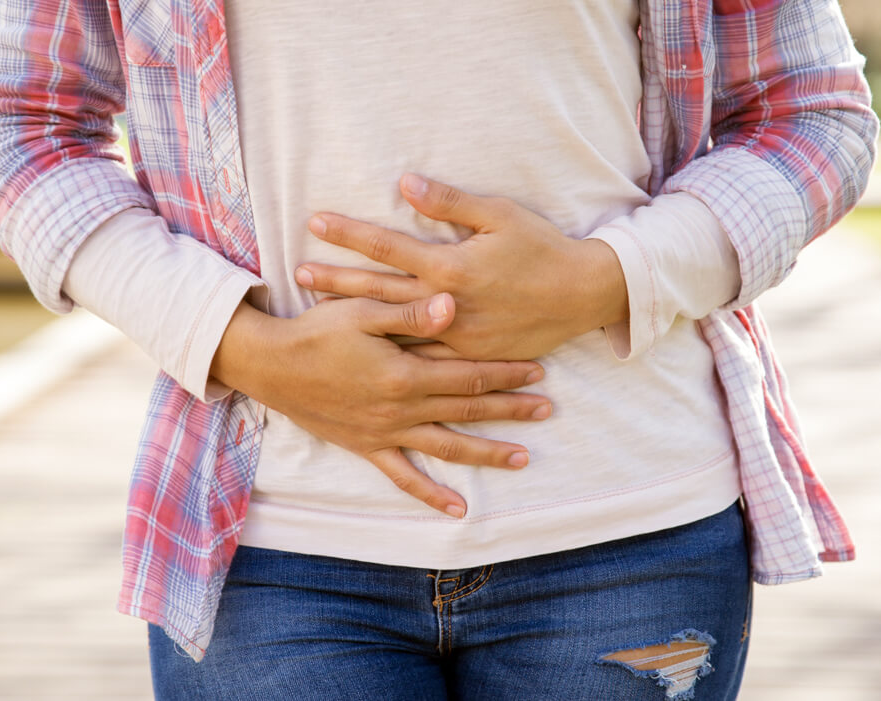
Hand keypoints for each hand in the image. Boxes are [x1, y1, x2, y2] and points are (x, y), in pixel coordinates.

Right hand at [211, 293, 550, 517]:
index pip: (468, 374)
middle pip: (467, 410)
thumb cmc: (315, 331)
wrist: (270, 365)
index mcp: (404, 372)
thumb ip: (409, 312)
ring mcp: (385, 433)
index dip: (505, 371)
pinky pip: (403, 476)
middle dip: (510, 409)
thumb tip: (453, 305)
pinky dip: (431, 494)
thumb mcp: (361, 311)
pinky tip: (457, 508)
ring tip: (523, 458)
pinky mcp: (367, 447)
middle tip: (547, 410)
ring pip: (447, 446)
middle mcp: (400, 409)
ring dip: (486, 452)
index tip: (538, 369)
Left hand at [295, 174, 628, 359]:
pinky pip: (422, 357)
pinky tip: (364, 350)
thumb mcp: (500, 215)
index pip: (387, 246)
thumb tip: (406, 182)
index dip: (349, 233)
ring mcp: (455, 336)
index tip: (315, 222)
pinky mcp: (468, 357)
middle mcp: (446, 305)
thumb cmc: (542, 249)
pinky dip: (390, 351)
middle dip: (336, 280)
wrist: (582, 296)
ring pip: (393, 329)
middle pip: (378, 291)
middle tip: (298, 274)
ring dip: (354, 319)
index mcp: (451, 267)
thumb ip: (450, 202)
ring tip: (317, 312)